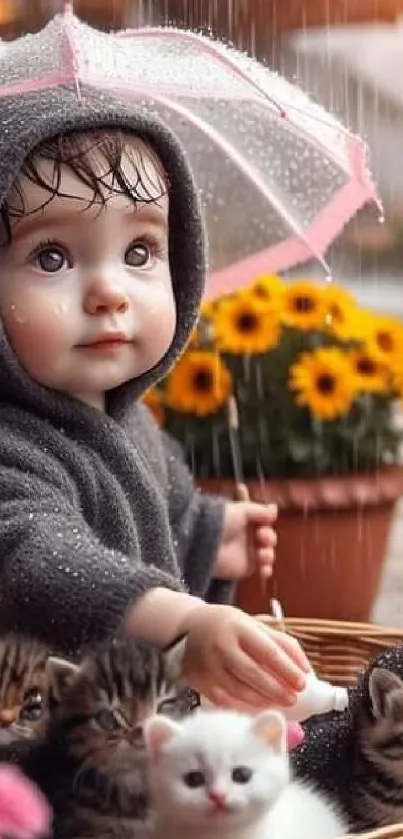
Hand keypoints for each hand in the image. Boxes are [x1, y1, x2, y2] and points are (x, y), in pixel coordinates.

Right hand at [180, 604, 309, 710]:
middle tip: (292, 700)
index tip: (302, 683)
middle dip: (276, 690)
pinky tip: (254, 707)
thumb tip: (305, 668)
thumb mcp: (253, 625)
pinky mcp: (197, 679)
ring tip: (276, 704)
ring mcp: (207, 663)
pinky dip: (240, 706)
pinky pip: (222, 699)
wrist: (189, 626)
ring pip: (238, 690)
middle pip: (253, 673)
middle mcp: (221, 644)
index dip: (287, 669)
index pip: (268, 651)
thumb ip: (281, 643)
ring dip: (261, 701)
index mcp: (239, 627)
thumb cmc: (229, 626)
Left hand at [214, 500, 276, 579]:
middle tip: (261, 536)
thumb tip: (275, 510)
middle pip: (268, 535)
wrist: (205, 544)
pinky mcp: (246, 568)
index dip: (264, 513)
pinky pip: (263, 570)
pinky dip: (266, 570)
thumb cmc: (220, 522)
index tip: (268, 511)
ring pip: (268, 552)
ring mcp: (247, 552)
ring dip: (268, 553)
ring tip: (261, 553)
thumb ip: (260, 510)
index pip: (258, 514)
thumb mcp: (241, 510)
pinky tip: (263, 569)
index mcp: (243, 519)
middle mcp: (246, 535)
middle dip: (269, 536)